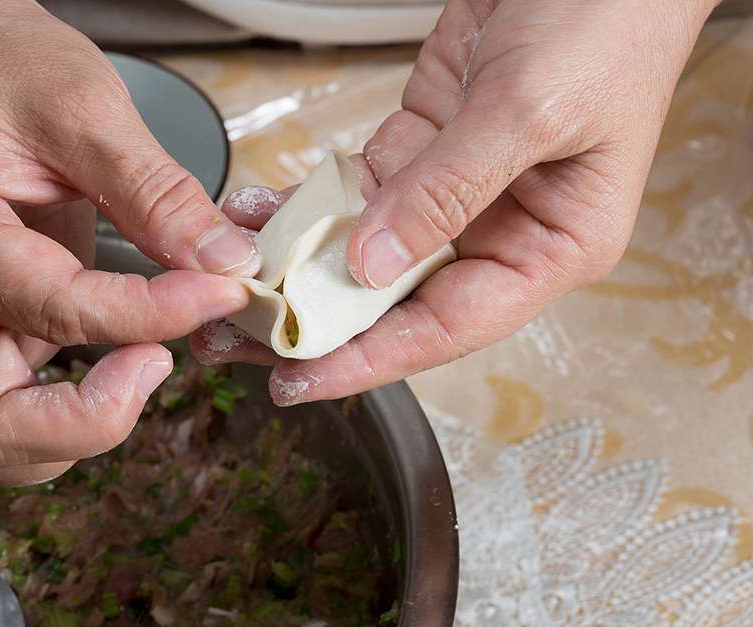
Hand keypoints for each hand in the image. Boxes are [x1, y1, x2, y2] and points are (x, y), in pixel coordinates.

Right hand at [0, 0, 259, 483]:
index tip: (220, 291)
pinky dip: (61, 422)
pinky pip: (10, 412)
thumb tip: (225, 266)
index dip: (148, 315)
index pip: (54, 313)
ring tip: (139, 365)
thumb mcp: (87, 108)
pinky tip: (113, 372)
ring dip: (71, 435)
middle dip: (87, 422)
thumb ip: (158, 193)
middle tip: (158, 363)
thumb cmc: (5, 66)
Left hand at [193, 0, 716, 404]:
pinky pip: (357, 189)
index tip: (302, 380)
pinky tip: (260, 213)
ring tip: (233, 286)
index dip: (372, 360)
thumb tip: (372, 264)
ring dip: (301, 265)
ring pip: (367, 248)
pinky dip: (309, 202)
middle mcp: (501, 231)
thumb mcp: (528, 110)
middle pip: (399, 299)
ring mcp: (457, 192)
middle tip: (244, 342)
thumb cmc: (604, 24)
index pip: (448, 326)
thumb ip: (448, 190)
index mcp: (550, 248)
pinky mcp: (424, 149)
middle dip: (320, 323)